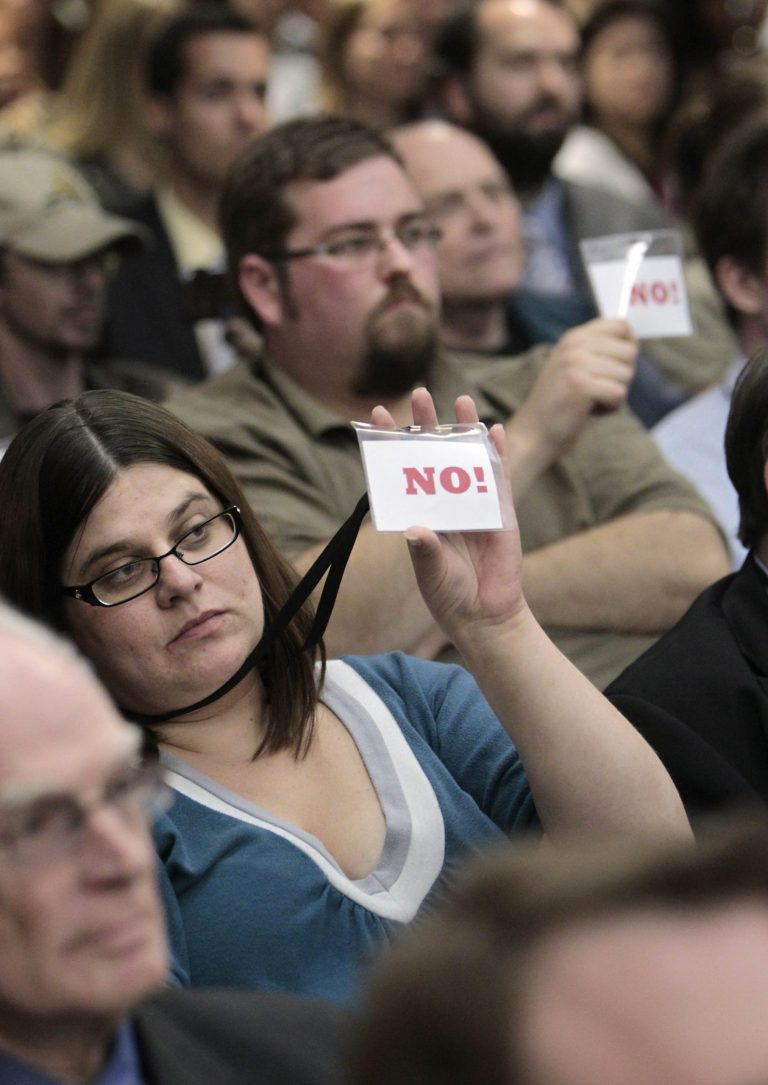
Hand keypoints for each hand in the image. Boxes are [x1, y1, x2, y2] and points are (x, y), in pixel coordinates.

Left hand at [371, 388, 526, 646]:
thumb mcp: (431, 573)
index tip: (378, 416)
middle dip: (426, 425)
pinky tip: (493, 429)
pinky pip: (499, 477)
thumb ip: (425, 552)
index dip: (391, 444)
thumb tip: (416, 530)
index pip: (402, 471)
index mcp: (419, 512)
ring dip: (464, 430)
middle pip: (434, 455)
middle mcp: (443, 502)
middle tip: (419, 393)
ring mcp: (473, 504)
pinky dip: (498, 454)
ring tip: (461, 399)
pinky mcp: (500, 512)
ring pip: (467, 459)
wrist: (485, 615)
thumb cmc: (449, 594)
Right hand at [510, 317, 636, 467]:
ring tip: (591, 400)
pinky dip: (610, 408)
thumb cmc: (559, 402)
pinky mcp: (581, 386)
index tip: (618, 364)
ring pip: (626, 374)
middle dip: (621, 375)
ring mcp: (577, 364)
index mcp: (575, 336)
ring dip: (615, 393)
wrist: (534, 432)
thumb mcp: (573, 364)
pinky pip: (618, 393)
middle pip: (629, 352)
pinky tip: (590, 411)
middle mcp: (575, 345)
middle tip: (598, 389)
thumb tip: (632, 346)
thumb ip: (597, 350)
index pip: (620, 325)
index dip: (629, 345)